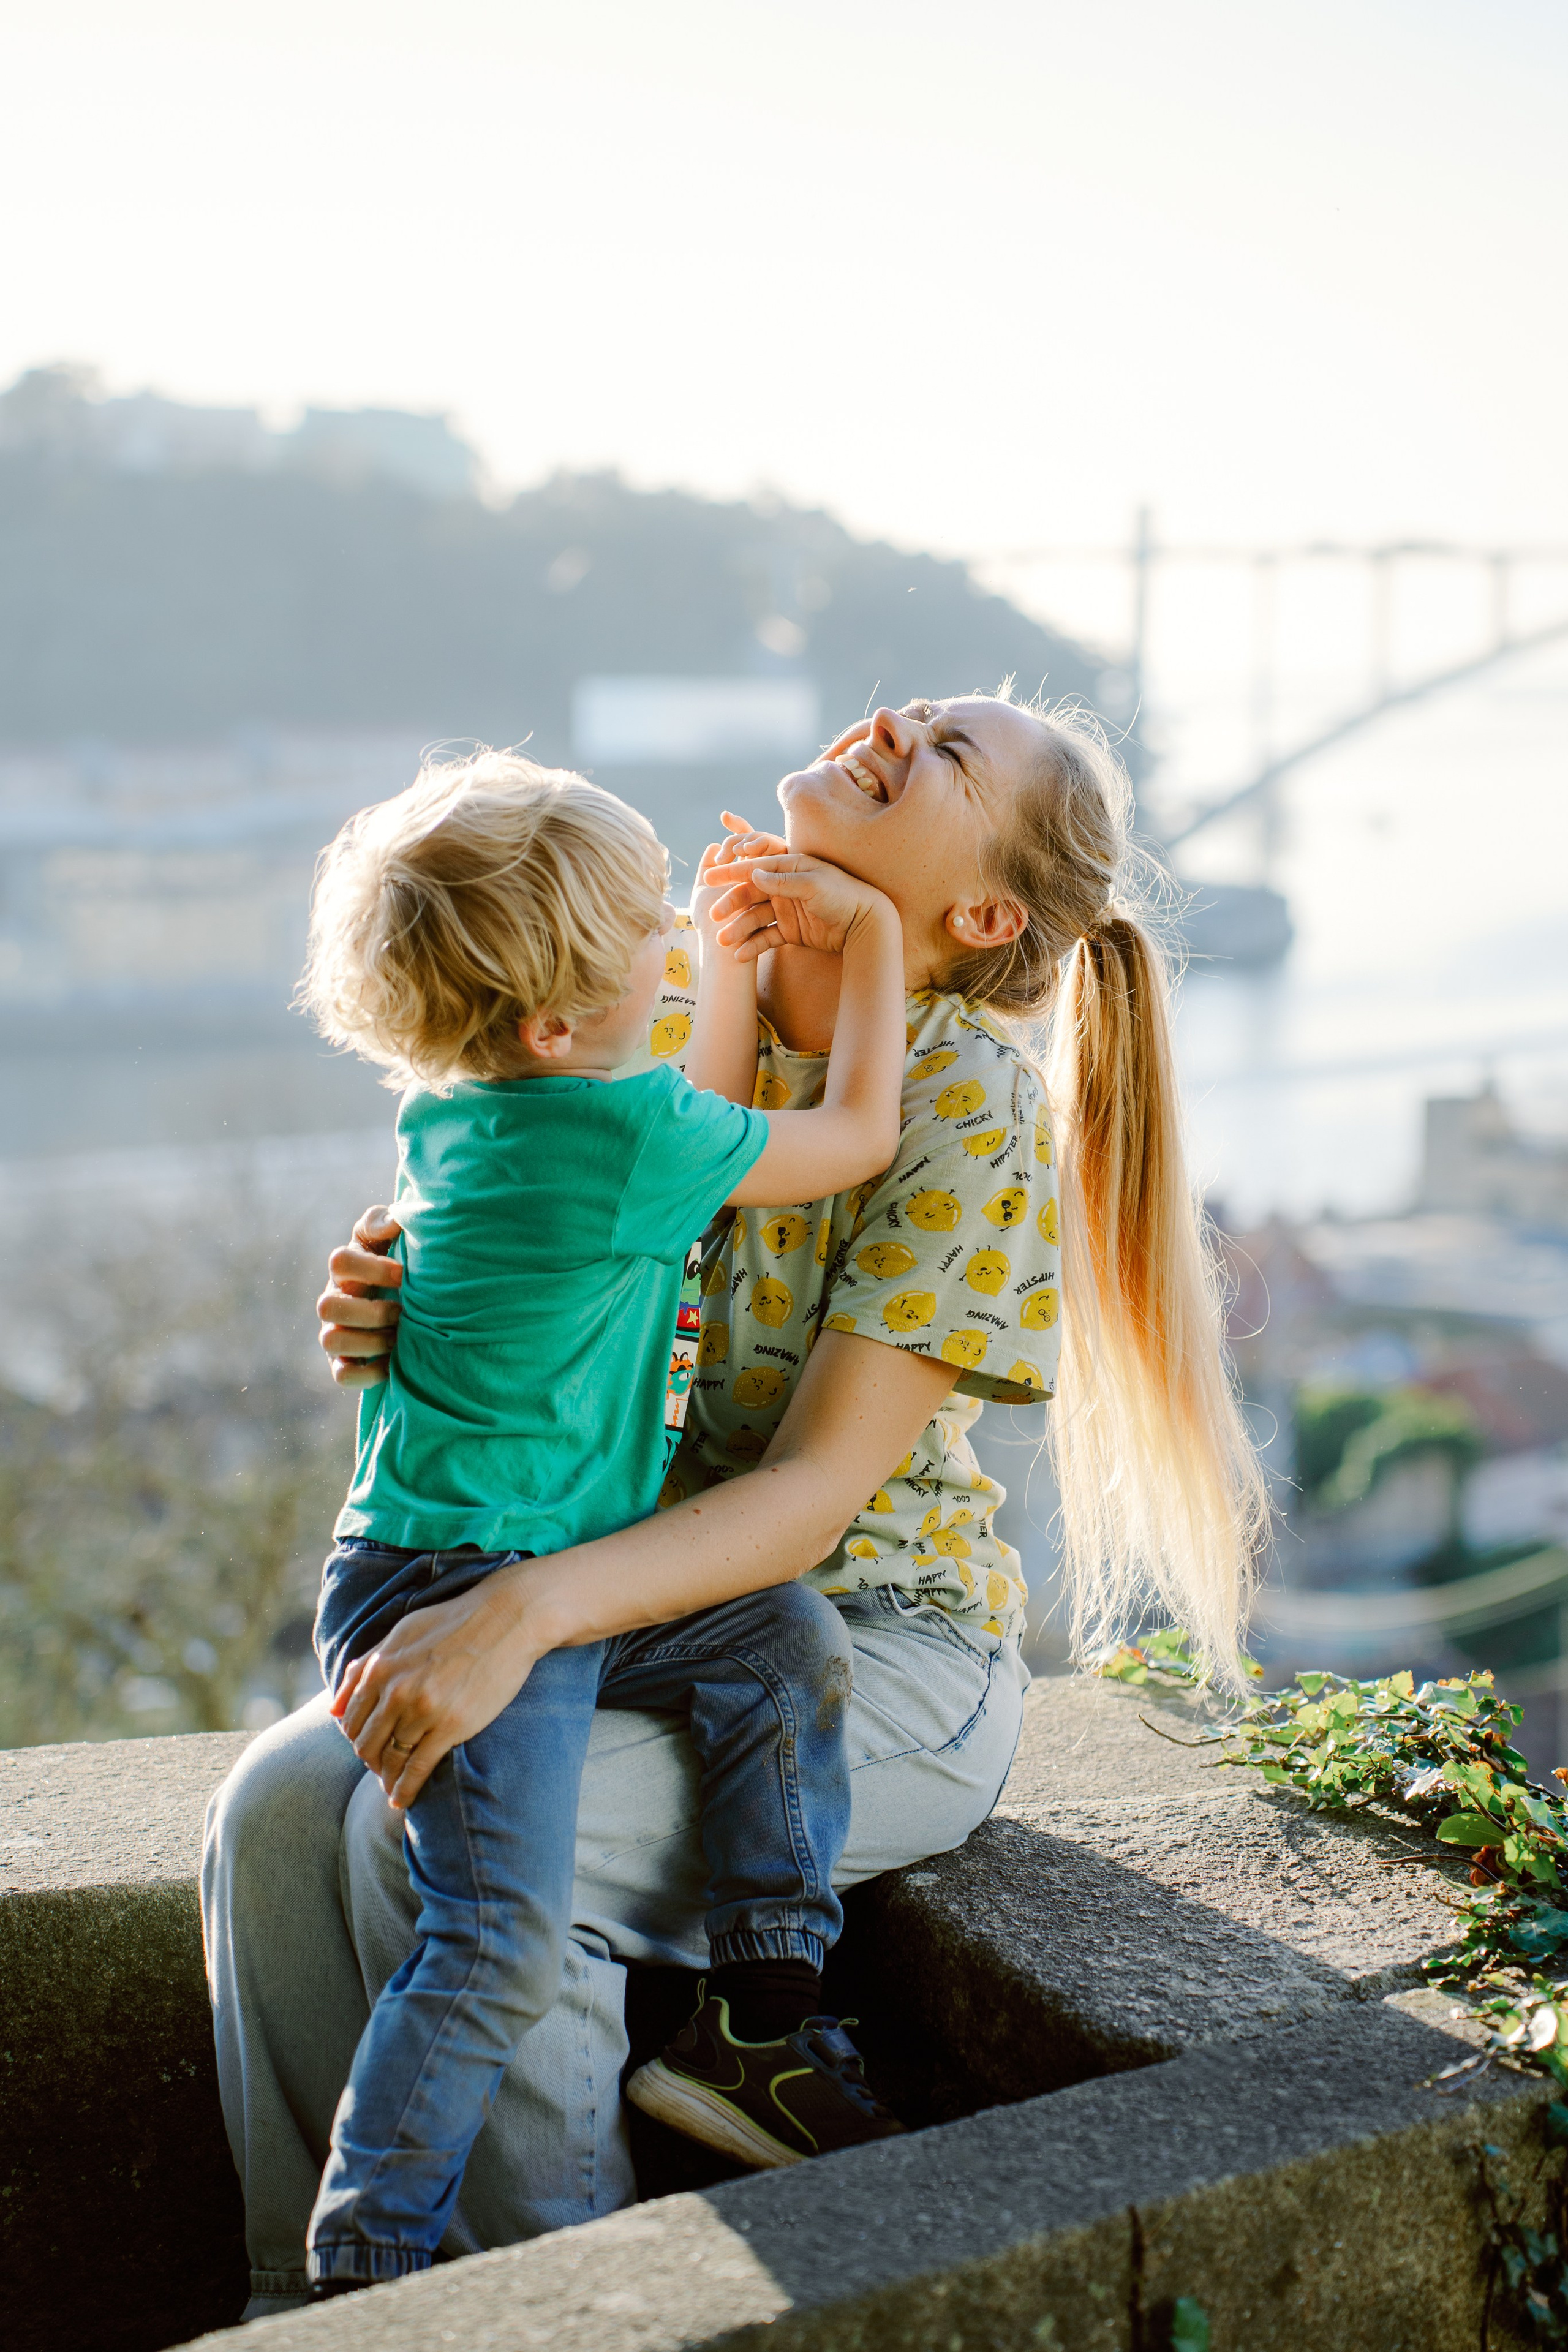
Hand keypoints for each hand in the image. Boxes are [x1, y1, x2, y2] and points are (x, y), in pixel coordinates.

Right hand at [317, 1206, 403, 1387]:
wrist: (409, 1304)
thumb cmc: (396, 1265)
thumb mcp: (388, 1239)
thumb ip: (383, 1223)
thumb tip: (394, 1221)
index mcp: (345, 1269)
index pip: (338, 1261)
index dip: (371, 1268)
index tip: (402, 1274)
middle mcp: (332, 1301)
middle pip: (327, 1305)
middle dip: (370, 1311)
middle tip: (401, 1310)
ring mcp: (334, 1334)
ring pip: (331, 1341)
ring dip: (369, 1341)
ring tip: (398, 1337)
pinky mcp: (342, 1364)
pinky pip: (342, 1375)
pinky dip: (368, 1372)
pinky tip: (393, 1362)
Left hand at [331, 1569, 544, 1807]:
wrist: (507, 1618)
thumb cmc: (454, 1622)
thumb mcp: (401, 1633)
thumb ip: (365, 1667)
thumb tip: (333, 1707)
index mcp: (381, 1667)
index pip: (350, 1719)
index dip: (356, 1738)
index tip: (367, 1746)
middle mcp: (396, 1691)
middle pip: (366, 1743)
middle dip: (370, 1760)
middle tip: (380, 1768)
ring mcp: (422, 1710)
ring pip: (390, 1759)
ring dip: (387, 1777)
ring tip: (390, 1787)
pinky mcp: (450, 1726)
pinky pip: (417, 1768)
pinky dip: (405, 1789)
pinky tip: (401, 1800)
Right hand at [710, 853, 896, 962]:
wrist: (865, 924)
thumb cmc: (843, 897)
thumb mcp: (813, 885)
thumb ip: (783, 881)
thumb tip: (753, 873)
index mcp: (790, 867)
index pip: (755, 867)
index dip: (731, 872)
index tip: (709, 876)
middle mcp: (784, 887)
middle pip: (750, 893)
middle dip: (730, 903)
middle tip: (712, 914)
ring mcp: (785, 910)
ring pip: (754, 918)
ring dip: (738, 928)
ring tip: (722, 940)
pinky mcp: (789, 932)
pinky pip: (765, 938)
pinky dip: (752, 946)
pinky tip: (739, 955)